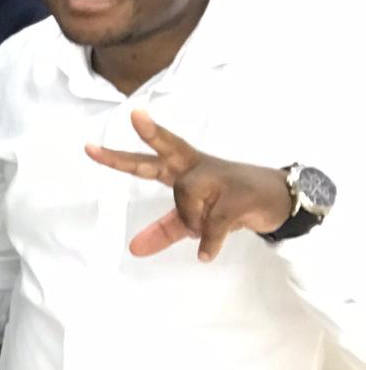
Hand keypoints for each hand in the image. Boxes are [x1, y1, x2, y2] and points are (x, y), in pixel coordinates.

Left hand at [85, 110, 291, 261]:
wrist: (279, 199)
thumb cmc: (229, 200)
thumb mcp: (192, 219)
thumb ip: (162, 230)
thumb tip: (133, 249)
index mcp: (182, 169)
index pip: (146, 162)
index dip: (118, 158)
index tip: (89, 148)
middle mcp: (196, 167)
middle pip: (169, 148)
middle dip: (152, 132)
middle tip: (136, 116)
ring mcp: (219, 177)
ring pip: (187, 199)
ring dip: (195, 222)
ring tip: (211, 225)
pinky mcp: (237, 196)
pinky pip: (212, 223)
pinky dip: (209, 242)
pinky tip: (206, 254)